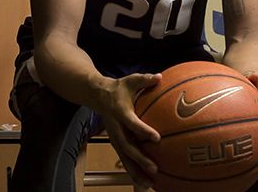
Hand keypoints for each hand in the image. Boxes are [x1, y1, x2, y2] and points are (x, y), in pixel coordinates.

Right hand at [97, 73, 161, 188]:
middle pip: (127, 146)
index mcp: (119, 111)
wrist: (97, 95)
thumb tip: (159, 77)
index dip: (142, 130)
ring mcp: (115, 137)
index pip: (131, 122)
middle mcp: (116, 127)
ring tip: (150, 184)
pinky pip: (125, 160)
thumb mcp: (130, 80)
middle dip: (140, 158)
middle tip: (154, 168)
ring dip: (136, 171)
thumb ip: (144, 80)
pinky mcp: (116, 143)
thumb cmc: (119, 88)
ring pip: (124, 158)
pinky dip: (134, 172)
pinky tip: (145, 183)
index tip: (156, 138)